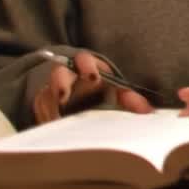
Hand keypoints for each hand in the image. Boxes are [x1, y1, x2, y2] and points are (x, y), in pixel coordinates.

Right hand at [32, 51, 152, 124]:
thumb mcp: (114, 88)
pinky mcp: (41, 107)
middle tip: (63, 95)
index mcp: (86, 65)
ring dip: (49, 107)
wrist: (74, 91)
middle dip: (60, 82)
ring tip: (55, 119)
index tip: (93, 78)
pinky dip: (47, 121)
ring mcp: (50, 90)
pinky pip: (40, 113)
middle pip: (58, 73)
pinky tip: (53, 129)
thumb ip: (129, 98)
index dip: (87, 66)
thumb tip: (148, 112)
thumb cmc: (98, 88)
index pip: (84, 59)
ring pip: (45, 94)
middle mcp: (66, 75)